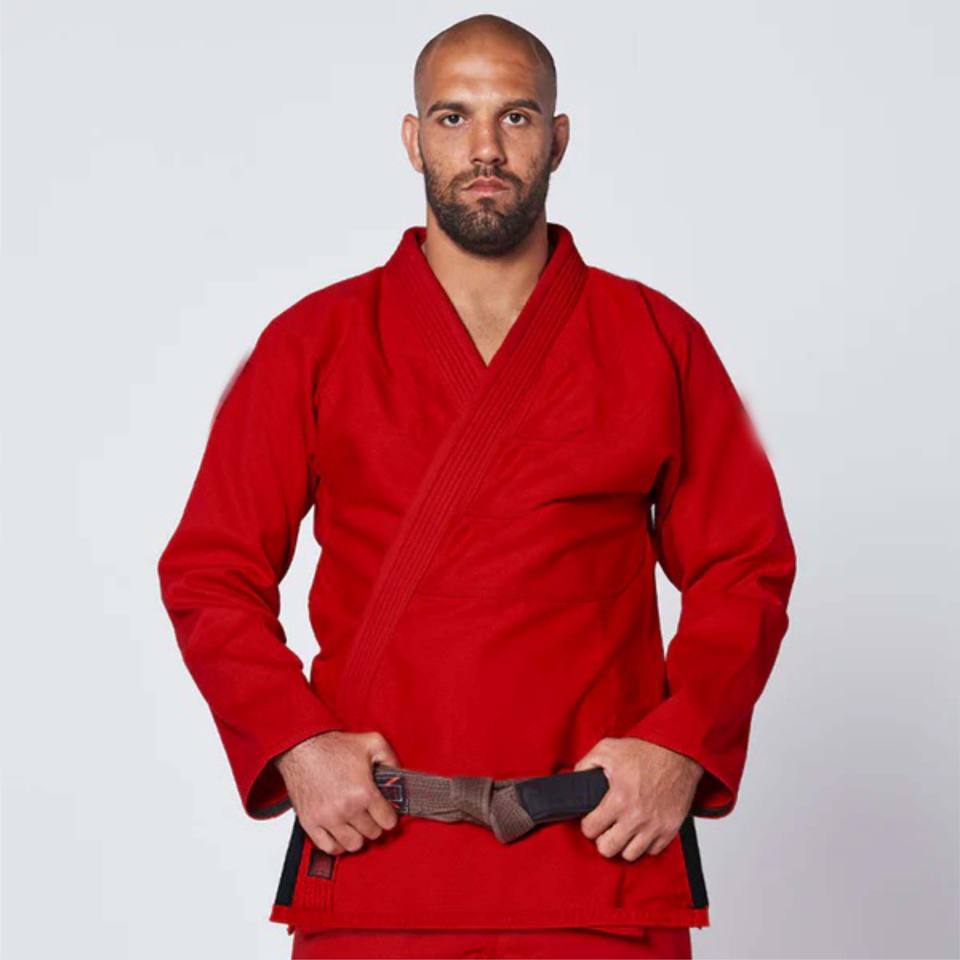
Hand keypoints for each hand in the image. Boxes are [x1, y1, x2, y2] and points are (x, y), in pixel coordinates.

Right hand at [273, 730, 400, 855]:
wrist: (303, 746)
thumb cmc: (335, 745)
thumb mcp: (373, 742)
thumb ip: (391, 760)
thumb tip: (400, 777)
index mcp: (364, 792)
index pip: (388, 821)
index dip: (389, 816)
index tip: (385, 811)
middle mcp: (346, 809)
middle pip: (372, 833)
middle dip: (375, 824)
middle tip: (371, 814)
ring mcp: (327, 819)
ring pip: (353, 845)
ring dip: (358, 836)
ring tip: (357, 824)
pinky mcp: (310, 822)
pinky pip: (329, 848)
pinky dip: (338, 844)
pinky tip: (341, 833)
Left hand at [573, 737, 703, 860]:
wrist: (678, 752)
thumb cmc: (646, 750)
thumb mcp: (607, 748)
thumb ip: (586, 763)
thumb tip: (575, 778)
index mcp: (618, 799)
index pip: (590, 830)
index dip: (588, 824)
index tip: (592, 819)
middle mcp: (636, 817)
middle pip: (608, 849)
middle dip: (602, 839)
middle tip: (605, 828)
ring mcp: (655, 826)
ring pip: (630, 854)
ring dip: (623, 843)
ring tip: (623, 830)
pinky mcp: (670, 829)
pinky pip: (652, 851)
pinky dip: (645, 844)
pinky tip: (641, 830)